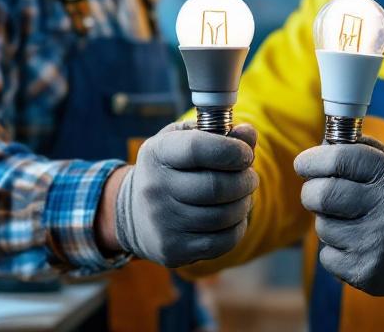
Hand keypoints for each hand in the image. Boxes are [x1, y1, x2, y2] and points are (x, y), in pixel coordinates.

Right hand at [113, 121, 257, 266]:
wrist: (133, 213)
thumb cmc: (171, 168)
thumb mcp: (186, 141)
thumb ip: (220, 132)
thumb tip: (248, 133)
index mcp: (157, 153)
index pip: (197, 148)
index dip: (231, 150)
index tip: (245, 154)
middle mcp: (155, 188)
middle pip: (216, 187)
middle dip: (244, 181)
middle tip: (250, 177)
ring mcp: (162, 222)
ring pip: (223, 216)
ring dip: (244, 204)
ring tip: (242, 196)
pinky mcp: (172, 249)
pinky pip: (221, 242)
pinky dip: (237, 228)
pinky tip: (233, 218)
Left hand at [294, 136, 383, 307]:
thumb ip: (367, 150)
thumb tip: (326, 142)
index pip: (340, 159)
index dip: (313, 159)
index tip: (303, 163)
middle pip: (322, 194)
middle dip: (311, 190)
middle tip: (317, 190)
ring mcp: (376, 244)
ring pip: (322, 226)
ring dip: (327, 221)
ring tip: (352, 221)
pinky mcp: (366, 273)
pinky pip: (326, 255)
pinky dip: (334, 249)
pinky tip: (358, 244)